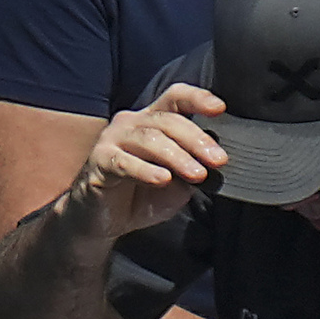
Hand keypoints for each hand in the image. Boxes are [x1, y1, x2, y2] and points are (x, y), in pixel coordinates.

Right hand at [65, 84, 228, 238]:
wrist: (101, 220)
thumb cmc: (141, 195)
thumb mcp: (176, 185)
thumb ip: (192, 170)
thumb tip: (214, 163)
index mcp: (153, 121)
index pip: (175, 98)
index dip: (197, 98)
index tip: (220, 109)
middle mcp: (131, 123)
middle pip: (167, 120)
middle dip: (197, 140)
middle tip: (218, 160)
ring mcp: (112, 139)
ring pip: (149, 139)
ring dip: (177, 157)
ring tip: (197, 174)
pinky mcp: (99, 161)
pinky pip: (124, 162)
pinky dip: (146, 170)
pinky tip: (162, 179)